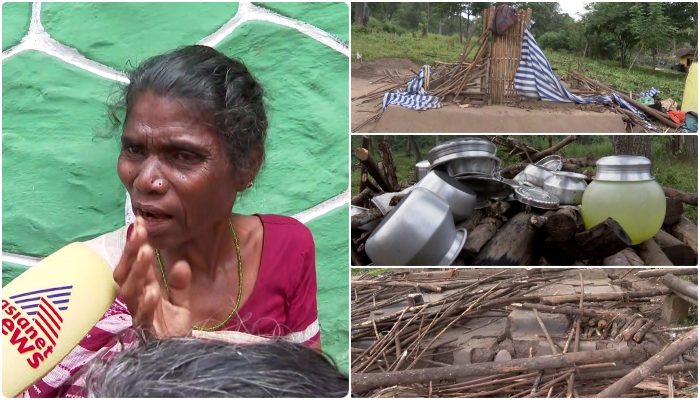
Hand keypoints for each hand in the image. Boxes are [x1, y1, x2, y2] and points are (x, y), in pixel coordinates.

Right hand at [113, 217, 192, 337]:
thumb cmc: (172, 326)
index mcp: (143, 288)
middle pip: (126, 273)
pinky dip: (147, 304)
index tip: (140, 221)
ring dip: (138, 271)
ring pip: (130, 291)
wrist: (178, 353)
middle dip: (131, 251)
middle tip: (140, 230)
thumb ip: (179, 283)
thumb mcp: (180, 300)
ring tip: (146, 252)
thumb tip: (180, 263)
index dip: (135, 243)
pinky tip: (152, 292)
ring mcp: (139, 315)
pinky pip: (143, 317)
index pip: (134, 263)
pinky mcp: (147, 331)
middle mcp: (136, 300)